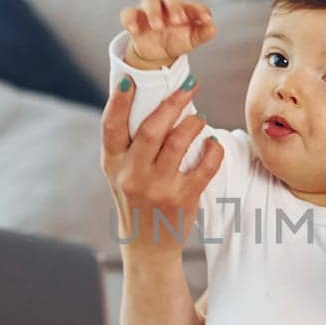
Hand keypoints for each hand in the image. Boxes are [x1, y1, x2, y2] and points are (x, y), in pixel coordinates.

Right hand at [101, 74, 222, 255]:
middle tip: (189, 85)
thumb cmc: (135, 198)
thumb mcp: (119, 172)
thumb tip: (145, 96)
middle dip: (172, 103)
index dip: (118, 101)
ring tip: (199, 117)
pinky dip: (213, 150)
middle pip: (150, 130)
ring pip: (177, 143)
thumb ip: (127, 142)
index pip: (110, 127)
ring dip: (193, 123)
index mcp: (113, 163)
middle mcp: (132, 175)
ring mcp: (157, 188)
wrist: (148, 245)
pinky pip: (204, 167)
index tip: (129, 79)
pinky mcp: (183, 199)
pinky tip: (214, 143)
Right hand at [120, 0, 215, 69]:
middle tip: (177, 20)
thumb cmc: (178, 40)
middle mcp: (166, 5)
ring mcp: (149, 10)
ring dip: (154, 12)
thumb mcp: (191, 40)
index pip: (193, 4)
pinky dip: (130, 20)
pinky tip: (135, 30)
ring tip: (158, 26)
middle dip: (174, 4)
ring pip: (149, 1)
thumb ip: (202, 33)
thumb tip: (213, 28)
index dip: (200, 10)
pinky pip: (128, 13)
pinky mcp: (134, 18)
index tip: (206, 19)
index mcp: (184, 9)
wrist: (157, 52)